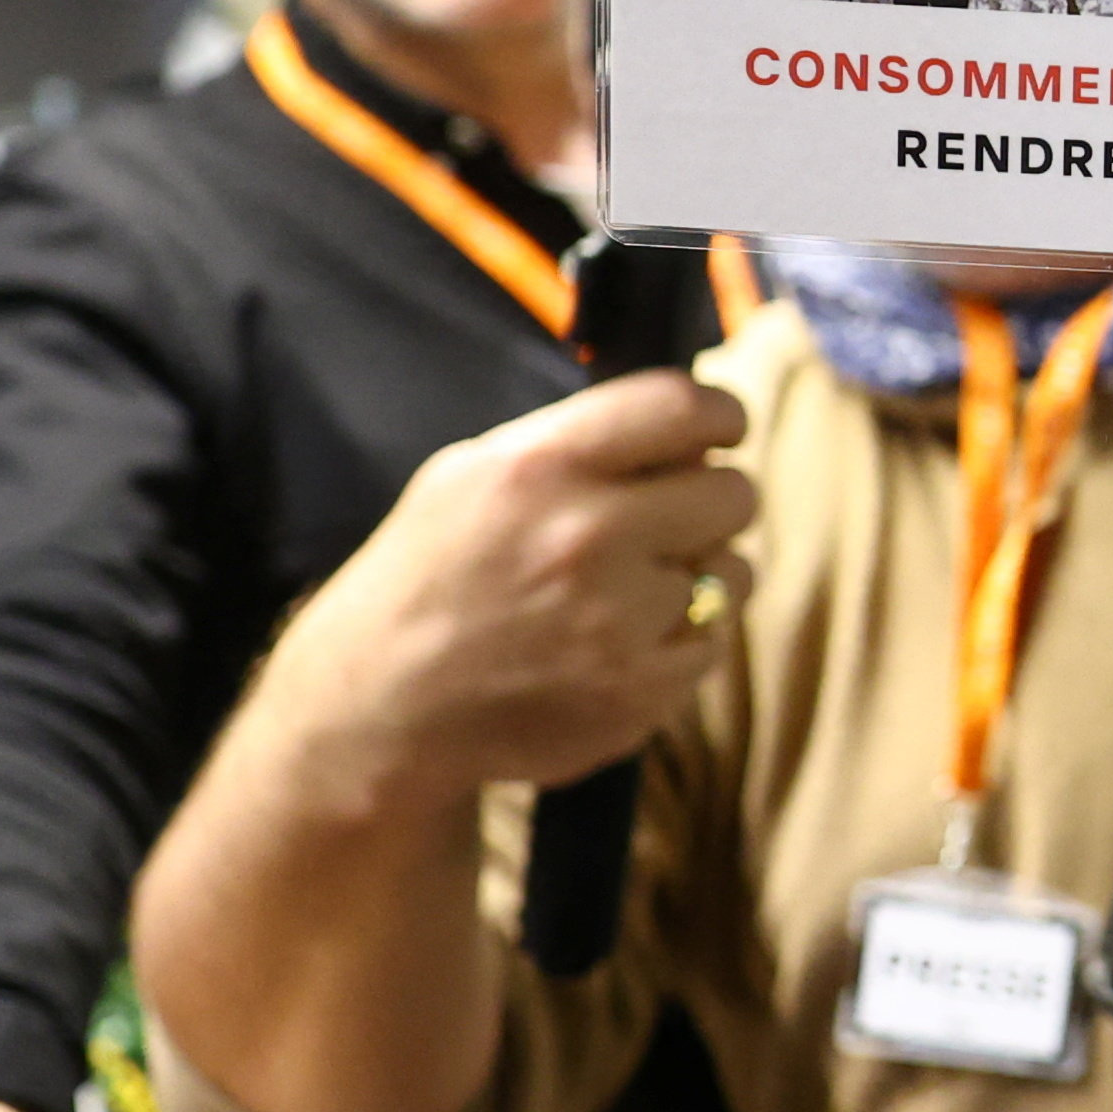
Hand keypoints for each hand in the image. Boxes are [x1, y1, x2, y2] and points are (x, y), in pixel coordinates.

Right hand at [251, 373, 754, 820]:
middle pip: (734, 493)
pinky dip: (684, 640)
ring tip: (635, 590)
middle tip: (678, 519)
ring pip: (733, 572)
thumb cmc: (428, 576)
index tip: (726, 428)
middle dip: (714, 501)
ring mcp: (617, 622)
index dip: (722, 413)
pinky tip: (625, 641)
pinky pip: (714, 641)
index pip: (682, 407)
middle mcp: (585, 538)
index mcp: (539, 468)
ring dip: (701, 575)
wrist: (378, 704)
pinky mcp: (638, 692)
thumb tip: (693, 432)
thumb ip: (578, 442)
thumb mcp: (469, 474)